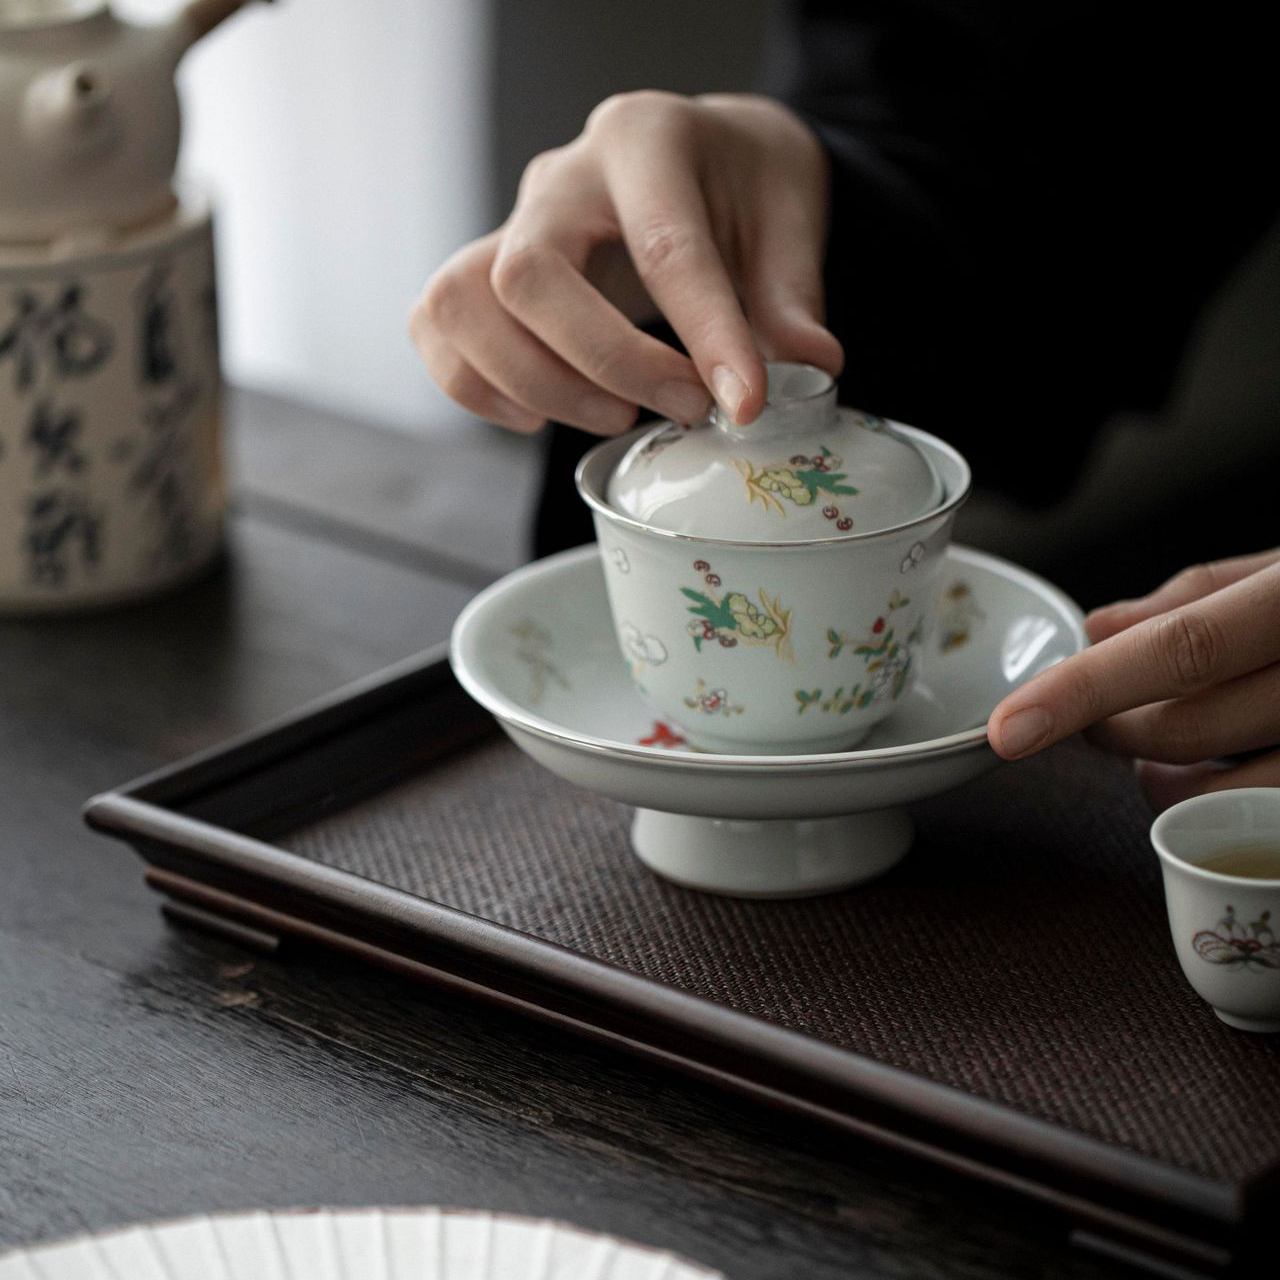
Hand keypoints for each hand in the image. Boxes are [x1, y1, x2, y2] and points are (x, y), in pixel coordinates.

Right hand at [409, 91, 842, 435]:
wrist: (702, 163)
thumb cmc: (743, 187)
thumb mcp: (789, 222)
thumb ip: (791, 295)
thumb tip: (808, 365)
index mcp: (644, 139)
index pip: (663, 246)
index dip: (703, 337)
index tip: (742, 405)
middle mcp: (560, 176)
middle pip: (528, 275)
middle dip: (603, 364)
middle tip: (679, 410)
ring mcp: (510, 223)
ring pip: (464, 305)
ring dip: (535, 385)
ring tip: (612, 416)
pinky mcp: (482, 270)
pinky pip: (439, 330)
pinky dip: (479, 387)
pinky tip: (542, 414)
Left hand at [987, 549, 1279, 808]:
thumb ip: (1202, 592)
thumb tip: (1101, 626)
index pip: (1180, 649)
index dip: (1083, 690)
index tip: (1009, 726)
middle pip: (1186, 729)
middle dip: (1114, 732)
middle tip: (1099, 720)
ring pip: (1223, 794)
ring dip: (1164, 784)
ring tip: (1155, 759)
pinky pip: (1264, 814)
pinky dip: (1219, 808)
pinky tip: (1213, 781)